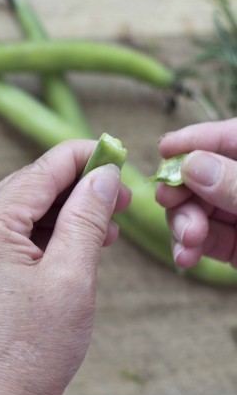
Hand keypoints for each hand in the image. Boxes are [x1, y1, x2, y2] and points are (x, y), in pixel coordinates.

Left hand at [0, 140, 130, 394]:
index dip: (79, 159)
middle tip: (116, 198)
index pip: (37, 174)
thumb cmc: (33, 352)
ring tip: (101, 228)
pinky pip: (2, 234)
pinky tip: (69, 243)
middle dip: (71, 189)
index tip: (113, 153)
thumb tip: (100, 175)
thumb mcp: (72, 278)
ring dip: (57, 214)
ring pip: (14, 211)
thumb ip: (86, 218)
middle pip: (24, 189)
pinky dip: (36, 234)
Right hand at [157, 118, 236, 267]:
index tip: (165, 147)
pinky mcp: (236, 247)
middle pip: (204, 175)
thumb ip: (236, 185)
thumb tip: (190, 163)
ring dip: (182, 223)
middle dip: (182, 191)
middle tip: (169, 203)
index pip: (231, 137)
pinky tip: (185, 257)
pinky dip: (189, 247)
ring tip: (187, 241)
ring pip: (196, 208)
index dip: (197, 139)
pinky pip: (204, 239)